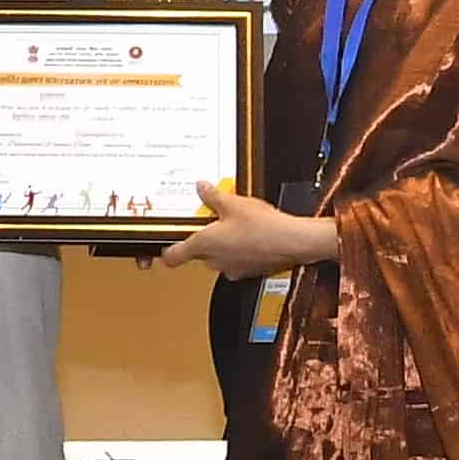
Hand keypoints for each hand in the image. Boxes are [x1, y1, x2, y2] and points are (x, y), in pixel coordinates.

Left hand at [161, 184, 334, 278]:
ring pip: (218, 257)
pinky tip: (251, 234)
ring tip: (234, 224)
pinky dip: (239, 249)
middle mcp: (215, 262)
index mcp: (204, 246)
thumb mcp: (233, 203)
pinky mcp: (249, 271)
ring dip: (222, 243)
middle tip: (211, 220)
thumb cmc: (264, 227)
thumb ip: (213, 196)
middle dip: (203, 238)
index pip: (173, 257)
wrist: (294, 242)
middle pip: (197, 254)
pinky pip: (236, 260)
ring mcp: (232, 269)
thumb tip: (202, 188)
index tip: (164, 246)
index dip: (166, 251)